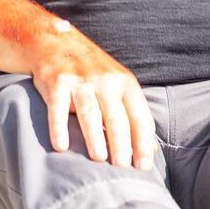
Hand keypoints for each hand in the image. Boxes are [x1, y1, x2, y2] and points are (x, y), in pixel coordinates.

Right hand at [29, 29, 156, 168]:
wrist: (58, 42)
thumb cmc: (94, 72)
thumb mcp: (119, 86)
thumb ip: (134, 115)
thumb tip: (152, 149)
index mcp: (125, 83)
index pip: (140, 116)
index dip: (143, 142)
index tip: (144, 165)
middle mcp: (105, 82)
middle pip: (116, 117)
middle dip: (121, 143)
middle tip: (122, 166)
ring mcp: (80, 82)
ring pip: (90, 113)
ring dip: (95, 137)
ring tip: (99, 159)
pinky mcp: (57, 83)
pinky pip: (58, 109)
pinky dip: (59, 128)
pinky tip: (61, 146)